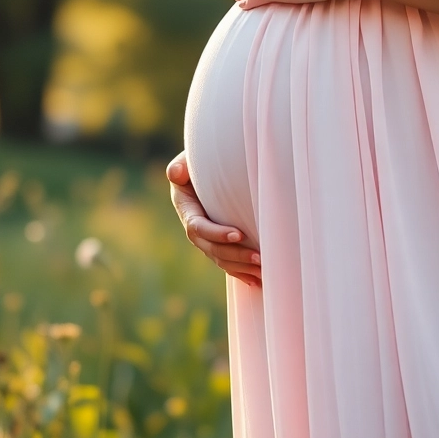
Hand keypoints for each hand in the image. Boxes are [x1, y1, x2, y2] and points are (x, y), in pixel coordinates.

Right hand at [166, 151, 261, 286]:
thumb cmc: (202, 158)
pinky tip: (258, 280)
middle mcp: (194, 226)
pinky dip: (241, 271)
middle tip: (259, 258)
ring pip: (221, 259)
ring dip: (241, 267)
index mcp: (186, 207)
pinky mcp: (219, 241)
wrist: (210, 164)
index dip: (216, 233)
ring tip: (263, 271)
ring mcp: (206, 237)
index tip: (239, 234)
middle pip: (211, 249)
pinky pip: (227, 261)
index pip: (198, 227)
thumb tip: (175, 173)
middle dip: (235, 255)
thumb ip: (182, 165)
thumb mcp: (190, 158)